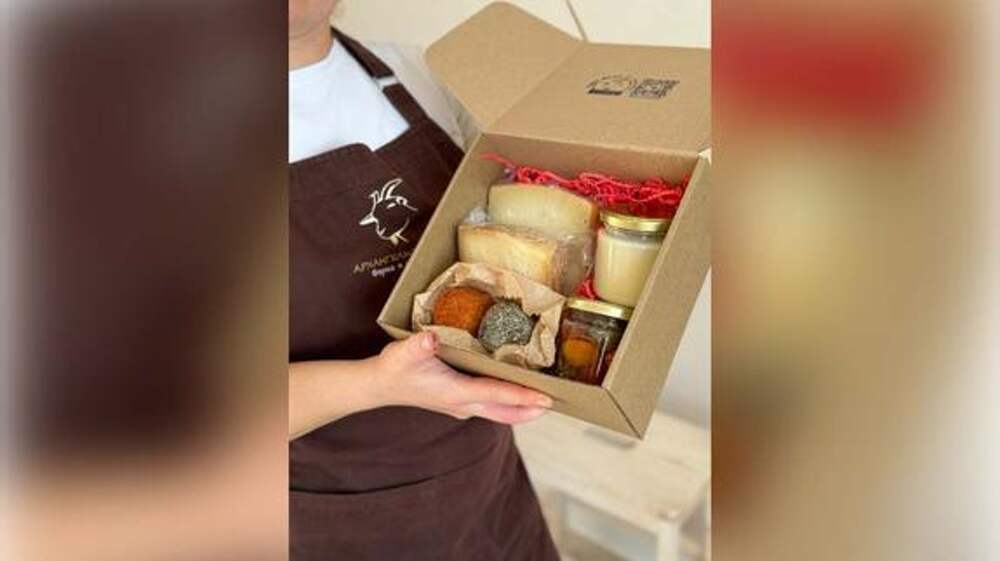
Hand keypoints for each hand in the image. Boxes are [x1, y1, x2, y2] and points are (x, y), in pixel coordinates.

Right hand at [372, 331, 552, 424]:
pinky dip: (509, 404)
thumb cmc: (394, 368)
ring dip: (523, 409)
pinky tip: (516, 393)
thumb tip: (429, 338)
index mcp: (456, 392)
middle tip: (558, 402)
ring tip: (545, 401)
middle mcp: (463, 404)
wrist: (378, 386)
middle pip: (507, 412)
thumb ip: (418, 345)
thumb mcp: (404, 352)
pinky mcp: (459, 403)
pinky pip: (492, 407)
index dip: (523, 397)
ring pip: (501, 413)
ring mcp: (462, 406)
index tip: (547, 399)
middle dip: (532, 409)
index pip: (497, 395)